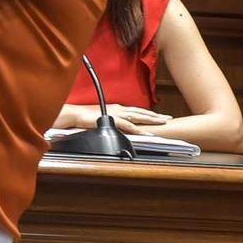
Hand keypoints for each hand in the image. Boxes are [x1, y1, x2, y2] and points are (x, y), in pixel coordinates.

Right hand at [49, 102, 168, 136]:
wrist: (75, 114)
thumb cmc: (85, 117)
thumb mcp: (102, 118)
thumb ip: (111, 121)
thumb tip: (117, 127)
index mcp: (117, 108)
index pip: (136, 110)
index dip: (148, 113)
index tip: (158, 116)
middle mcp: (120, 109)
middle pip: (142, 112)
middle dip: (156, 115)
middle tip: (168, 118)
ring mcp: (117, 113)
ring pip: (139, 116)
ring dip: (152, 120)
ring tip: (163, 122)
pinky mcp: (113, 120)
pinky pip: (130, 126)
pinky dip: (140, 130)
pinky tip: (147, 133)